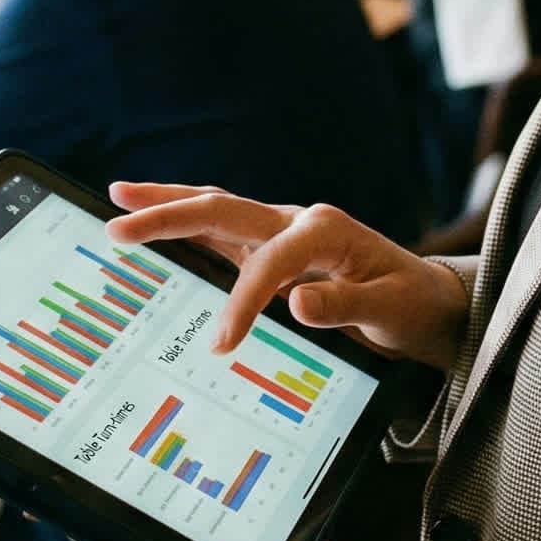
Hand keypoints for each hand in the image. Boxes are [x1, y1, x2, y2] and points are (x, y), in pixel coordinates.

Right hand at [106, 183, 468, 373]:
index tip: (223, 344)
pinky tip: (152, 223)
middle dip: (169, 214)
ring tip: (118, 196)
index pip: (270, 262)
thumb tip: (296, 302)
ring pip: (215, 209)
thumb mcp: (388, 312)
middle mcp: (297, 221)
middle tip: (118, 221)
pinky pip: (220, 231)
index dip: (243, 302)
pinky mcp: (270, 247)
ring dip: (167, 204)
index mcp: (325, 231)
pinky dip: (184, 225)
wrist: (423, 299)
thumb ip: (344, 307)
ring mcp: (280, 230)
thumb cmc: (408, 305)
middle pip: (224, 208)